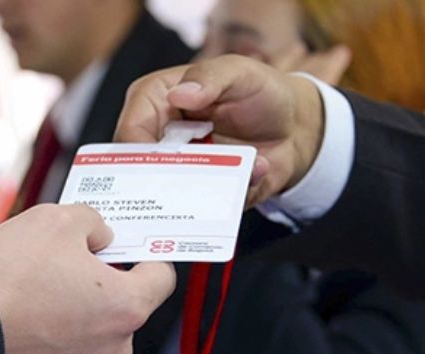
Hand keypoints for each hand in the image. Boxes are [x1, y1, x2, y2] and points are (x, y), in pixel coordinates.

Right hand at [0, 204, 175, 353]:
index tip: (123, 248)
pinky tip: (27, 322)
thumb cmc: (9, 277)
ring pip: (94, 334)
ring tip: (38, 296)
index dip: (144, 255)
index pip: (162, 277)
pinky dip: (54, 341)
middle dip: (102, 286)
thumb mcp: (55, 219)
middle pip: (124, 307)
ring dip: (77, 315)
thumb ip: (92, 222)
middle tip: (65, 266)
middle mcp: (115, 348)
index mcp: (127, 307)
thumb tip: (99, 236)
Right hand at [114, 55, 324, 207]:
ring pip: (168, 197)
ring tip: (243, 167)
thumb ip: (210, 78)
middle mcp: (157, 138)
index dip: (140, 152)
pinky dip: (229, 197)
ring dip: (206, 189)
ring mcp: (177, 169)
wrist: (295, 127)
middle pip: (140, 171)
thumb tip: (179, 95)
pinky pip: (202, 210)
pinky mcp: (198, 194)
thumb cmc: (261, 92)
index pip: (129, 131)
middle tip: (203, 175)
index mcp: (154, 102)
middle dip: (170, 179)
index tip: (167, 161)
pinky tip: (255, 172)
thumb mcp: (239, 72)